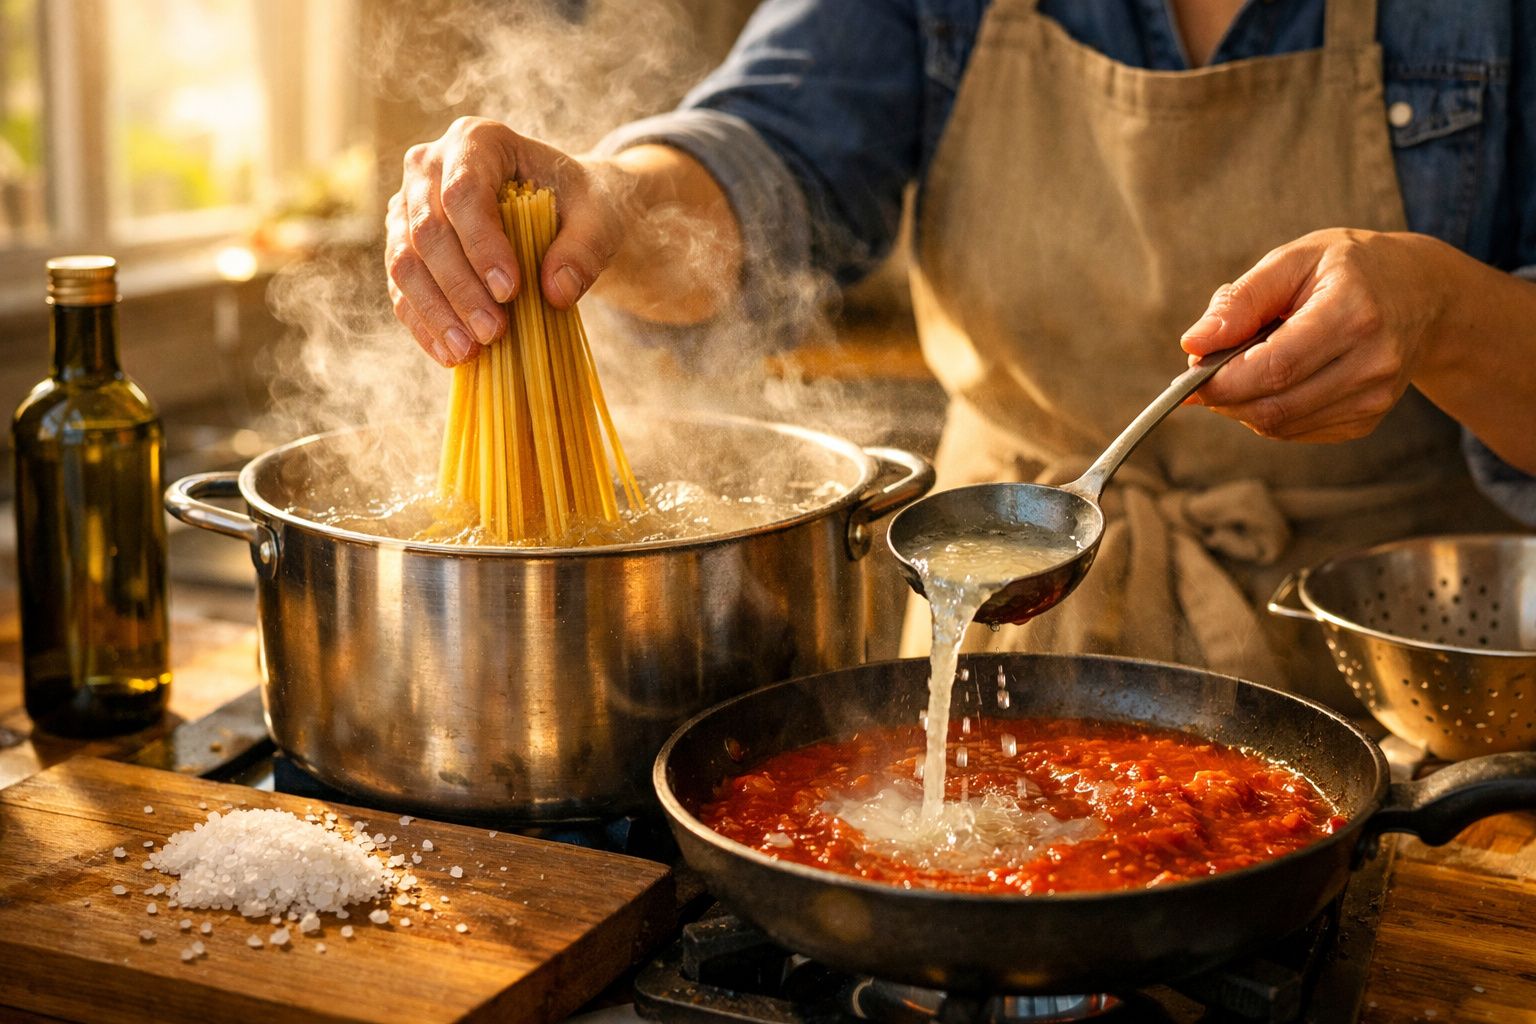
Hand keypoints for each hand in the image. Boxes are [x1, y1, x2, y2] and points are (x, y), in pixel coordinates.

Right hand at [384, 117, 624, 366]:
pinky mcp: (403, 245)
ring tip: (470, 351)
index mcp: (477, 140)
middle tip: (495, 333)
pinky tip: (450, 355)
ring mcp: (409, 206)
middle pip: (429, 230)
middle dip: (460, 288)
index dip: (481, 244)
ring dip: (435, 311)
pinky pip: (401, 289)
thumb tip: (557, 292)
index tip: (510, 290)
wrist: (565, 211)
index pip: (464, 192)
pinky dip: (424, 323)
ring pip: (404, 262)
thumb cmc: (582, 205)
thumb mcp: (600, 218)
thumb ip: (584, 249)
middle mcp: (430, 166)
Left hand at [1178, 229, 1448, 442]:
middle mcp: (1372, 363)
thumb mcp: (1293, 260)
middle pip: (1274, 407)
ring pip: (1280, 426)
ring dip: (1244, 406)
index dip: (1222, 380)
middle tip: (1208, 370)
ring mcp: (1375, 398)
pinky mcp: (1367, 420)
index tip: (1191, 371)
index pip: (1274, 368)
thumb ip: (1241, 301)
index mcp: (1353, 314)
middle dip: (1226, 396)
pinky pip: (1295, 432)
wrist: (1422, 293)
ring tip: (1246, 366)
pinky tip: (1276, 380)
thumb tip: (1193, 344)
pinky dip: (1269, 413)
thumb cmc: (1349, 270)